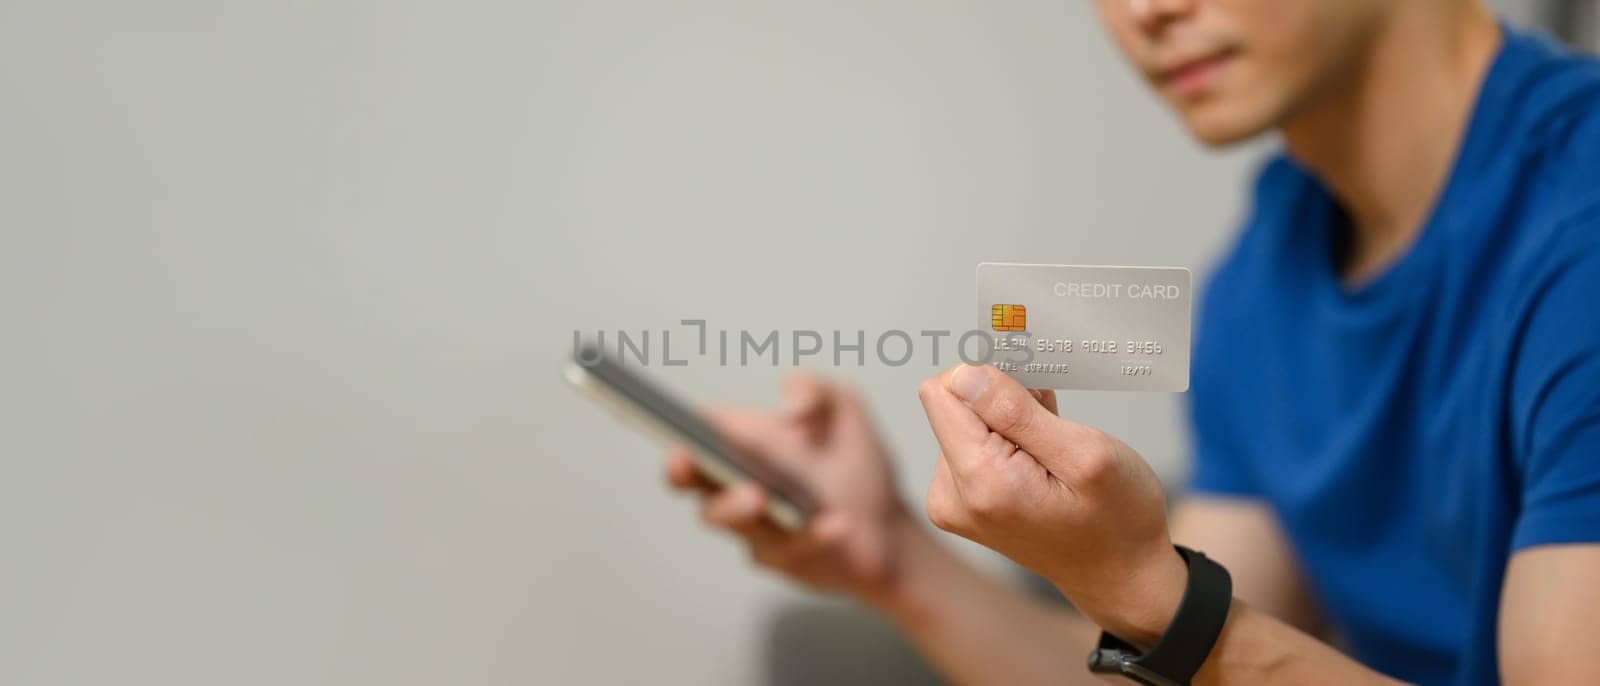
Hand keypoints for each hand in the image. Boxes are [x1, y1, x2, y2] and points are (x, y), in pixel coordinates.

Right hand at [664, 374, 918, 601]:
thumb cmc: (855, 464)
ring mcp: (755, 525)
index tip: (668, 425)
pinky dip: (814, 536)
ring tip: (760, 496)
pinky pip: (790, 549)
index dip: (674, 428)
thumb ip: (816, 390)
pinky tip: (838, 524)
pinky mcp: (781, 559)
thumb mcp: (844, 410)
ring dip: (738, 508)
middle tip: (687, 462)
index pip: (696, 433)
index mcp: (745, 442)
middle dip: (683, 473)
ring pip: (730, 521)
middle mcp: (739, 484)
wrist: (890, 524)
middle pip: (693, 482)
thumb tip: (788, 407)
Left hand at [917, 363, 1187, 645]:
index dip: (991, 381)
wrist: (1119, 573)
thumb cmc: (1116, 519)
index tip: (1033, 401)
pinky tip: (1038, 463)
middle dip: (1003, 405)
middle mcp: (951, 495)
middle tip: (1052, 432)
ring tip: (1051, 453)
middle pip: (952, 405)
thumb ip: (1017, 412)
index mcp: (979, 482)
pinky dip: (1006, 442)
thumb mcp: (1085, 454)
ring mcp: (952, 502)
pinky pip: (970, 444)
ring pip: (963, 421)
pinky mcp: (960, 501)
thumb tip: (963, 375)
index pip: (943, 392)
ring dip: (1008, 424)